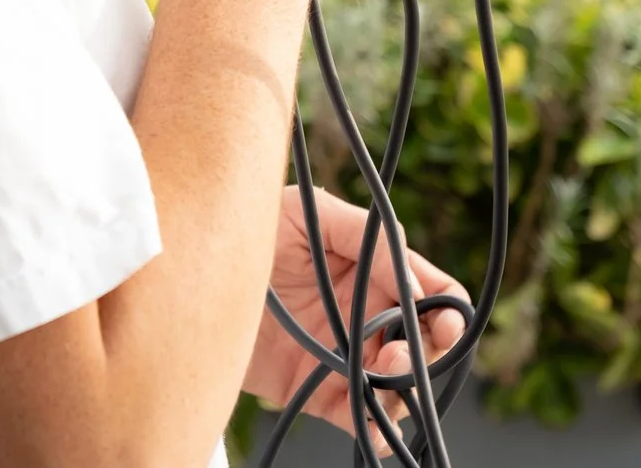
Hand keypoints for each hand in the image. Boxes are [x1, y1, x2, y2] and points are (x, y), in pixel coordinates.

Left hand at [244, 187, 467, 443]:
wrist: (191, 276)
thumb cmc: (249, 229)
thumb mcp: (306, 212)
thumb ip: (364, 234)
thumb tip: (412, 283)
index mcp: (373, 270)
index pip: (429, 289)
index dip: (448, 307)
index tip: (449, 320)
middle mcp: (366, 315)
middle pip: (426, 342)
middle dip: (430, 350)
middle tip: (403, 348)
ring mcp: (345, 355)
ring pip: (400, 384)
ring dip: (405, 385)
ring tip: (385, 369)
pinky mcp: (318, 390)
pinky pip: (360, 419)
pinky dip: (376, 428)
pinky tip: (372, 418)